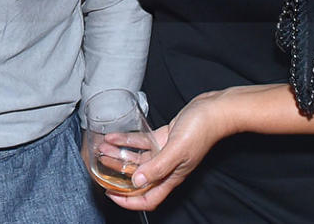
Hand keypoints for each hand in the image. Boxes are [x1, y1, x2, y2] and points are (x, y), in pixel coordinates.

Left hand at [105, 90, 230, 210]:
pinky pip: (142, 143)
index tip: (110, 195)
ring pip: (138, 160)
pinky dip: (127, 140)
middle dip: (118, 177)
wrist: (214, 111)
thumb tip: (137, 182)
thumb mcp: (177, 150)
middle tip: (99, 171)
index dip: (129, 202)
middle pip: (138, 180)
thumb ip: (157, 167)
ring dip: (119, 156)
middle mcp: (166, 168)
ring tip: (101, 150)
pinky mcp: (164, 137)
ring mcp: (165, 152)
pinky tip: (114, 135)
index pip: (148, 199)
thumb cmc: (201, 130)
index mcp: (171, 177)